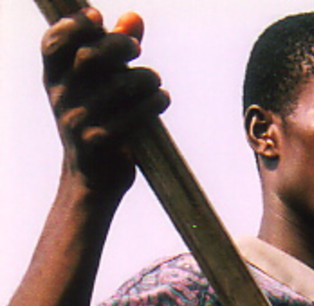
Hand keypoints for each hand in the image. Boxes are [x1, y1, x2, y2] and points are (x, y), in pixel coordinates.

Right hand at [42, 8, 168, 196]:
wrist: (91, 181)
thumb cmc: (99, 122)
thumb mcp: (98, 85)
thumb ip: (114, 50)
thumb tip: (134, 18)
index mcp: (54, 79)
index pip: (54, 42)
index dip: (74, 24)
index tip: (99, 18)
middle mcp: (61, 98)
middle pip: (90, 57)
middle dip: (119, 45)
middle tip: (137, 50)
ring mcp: (77, 122)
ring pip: (118, 86)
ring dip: (145, 77)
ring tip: (156, 82)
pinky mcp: (98, 144)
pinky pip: (131, 117)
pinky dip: (153, 103)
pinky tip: (162, 98)